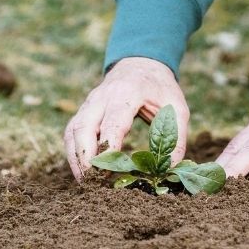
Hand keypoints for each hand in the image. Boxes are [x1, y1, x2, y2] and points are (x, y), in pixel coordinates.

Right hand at [65, 56, 188, 181]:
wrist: (140, 65)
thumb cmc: (160, 89)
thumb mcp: (177, 107)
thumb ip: (176, 136)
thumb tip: (170, 168)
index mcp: (128, 93)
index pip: (113, 122)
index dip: (108, 146)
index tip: (107, 170)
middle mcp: (102, 97)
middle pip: (84, 127)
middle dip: (85, 156)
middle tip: (93, 182)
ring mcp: (88, 104)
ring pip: (73, 132)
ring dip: (76, 158)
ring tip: (86, 183)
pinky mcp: (82, 112)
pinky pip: (71, 134)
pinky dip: (73, 154)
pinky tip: (82, 172)